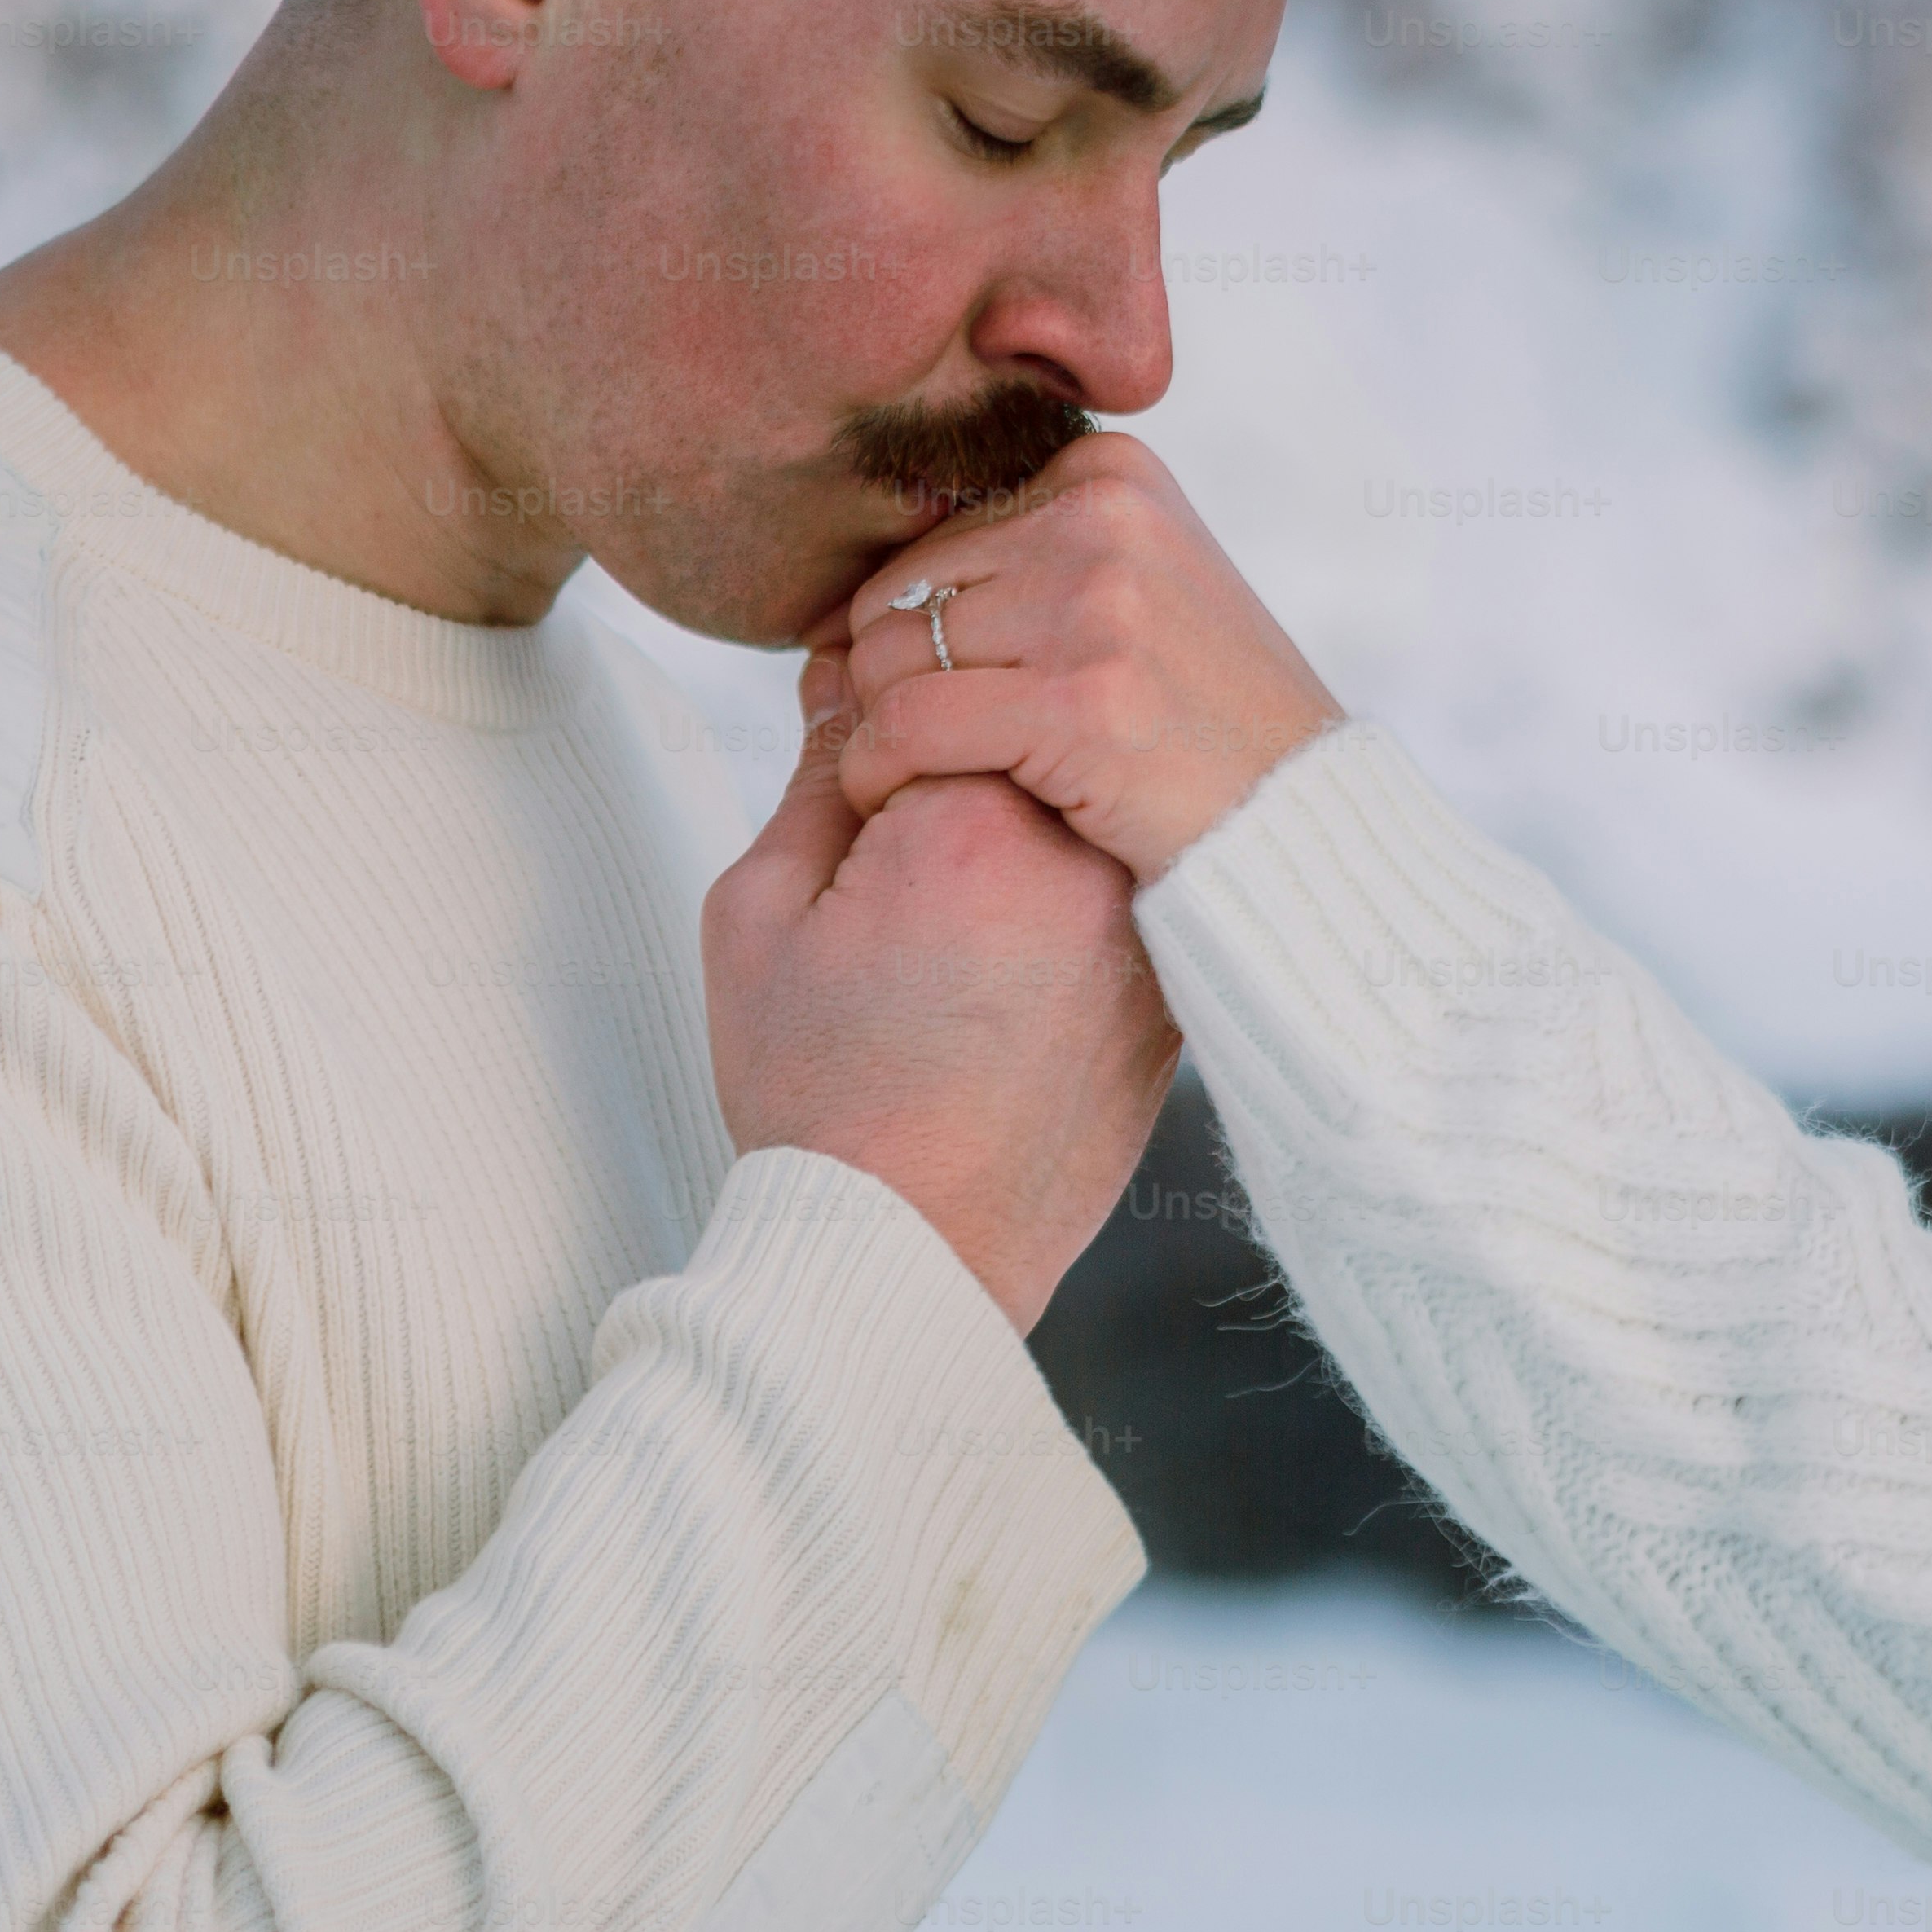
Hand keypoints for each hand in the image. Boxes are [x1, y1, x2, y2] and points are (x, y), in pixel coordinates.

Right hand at [703, 689, 1182, 1333]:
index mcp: (973, 823)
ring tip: (950, 919)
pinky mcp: (1171, 988)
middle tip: (899, 857)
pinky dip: (1068, 899)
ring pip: (1080, 808)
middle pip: (1027, 733)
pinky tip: (1005, 966)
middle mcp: (1084, 860)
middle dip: (963, 758)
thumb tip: (849, 676)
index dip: (885, 718)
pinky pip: (1118, 891)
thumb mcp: (759, 913)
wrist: (908, 1255)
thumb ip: (814, 772)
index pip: (942, 683)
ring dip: (1024, 823)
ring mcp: (1142, 926)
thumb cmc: (822, 1100)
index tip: (855, 785)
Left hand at [831, 432, 1343, 889]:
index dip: (914, 631)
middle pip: (897, 594)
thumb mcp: (1134, 588)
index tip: (948, 697)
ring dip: (875, 731)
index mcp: (1107, 472)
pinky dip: (874, 771)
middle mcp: (1101, 517)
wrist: (1292, 817)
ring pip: (887, 658)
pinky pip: (905, 726)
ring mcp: (1096, 606)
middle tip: (923, 752)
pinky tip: (891, 801)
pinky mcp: (1080, 701)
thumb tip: (860, 591)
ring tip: (915, 778)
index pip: (928, 540)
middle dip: (889, 681)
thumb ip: (1025, 558)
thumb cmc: (1198, 717)